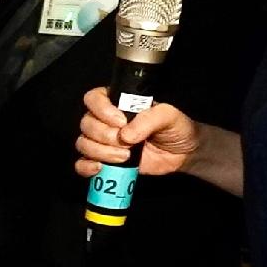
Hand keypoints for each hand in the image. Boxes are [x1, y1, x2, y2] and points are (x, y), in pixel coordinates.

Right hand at [76, 92, 199, 183]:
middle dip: (105, 136)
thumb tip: (126, 135)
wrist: (183, 153)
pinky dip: (86, 167)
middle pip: (87, 124)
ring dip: (100, 152)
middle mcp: (106, 120)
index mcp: (118, 103)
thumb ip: (150, 119)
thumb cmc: (176, 127)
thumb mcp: (169, 116)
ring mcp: (104, 141)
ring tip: (124, 157)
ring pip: (84, 143)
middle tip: (128, 143)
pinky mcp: (105, 160)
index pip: (94, 99)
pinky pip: (82, 163)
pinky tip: (100, 168)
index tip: (121, 122)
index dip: (101, 110)